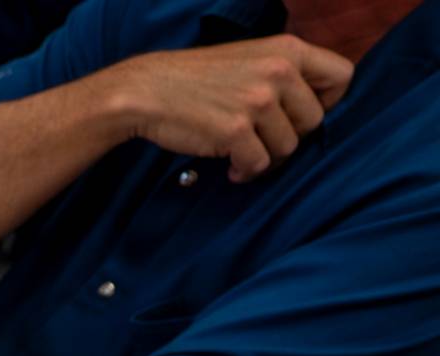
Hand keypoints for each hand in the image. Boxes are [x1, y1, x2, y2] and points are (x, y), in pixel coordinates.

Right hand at [105, 34, 352, 182]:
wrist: (146, 91)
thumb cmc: (196, 79)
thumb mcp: (249, 59)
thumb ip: (284, 73)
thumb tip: (316, 107)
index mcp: (287, 49)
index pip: (342, 76)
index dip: (328, 102)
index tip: (299, 113)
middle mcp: (278, 72)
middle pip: (314, 122)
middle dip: (289, 137)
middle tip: (261, 139)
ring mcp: (257, 102)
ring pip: (287, 148)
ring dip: (265, 157)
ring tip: (240, 153)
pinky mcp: (236, 131)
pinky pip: (258, 164)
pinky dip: (245, 171)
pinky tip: (229, 166)